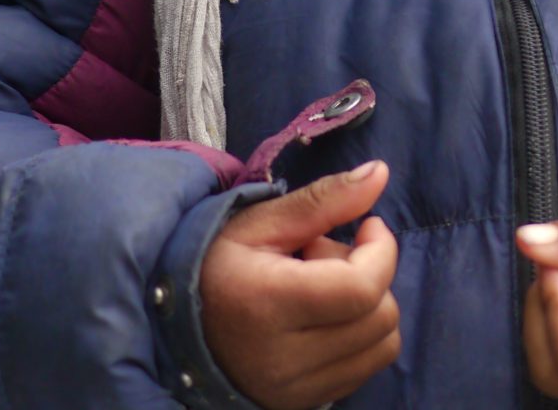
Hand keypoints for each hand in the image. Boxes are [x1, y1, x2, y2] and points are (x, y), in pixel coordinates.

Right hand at [199, 161, 401, 409]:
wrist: (173, 331)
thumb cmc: (215, 268)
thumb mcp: (260, 223)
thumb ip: (323, 200)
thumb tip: (381, 171)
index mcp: (267, 305)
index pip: (362, 287)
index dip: (381, 250)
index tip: (367, 225)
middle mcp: (284, 359)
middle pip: (380, 315)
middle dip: (368, 273)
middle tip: (323, 258)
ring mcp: (296, 389)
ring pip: (384, 344)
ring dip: (367, 306)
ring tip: (322, 289)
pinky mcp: (304, 403)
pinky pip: (368, 366)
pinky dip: (362, 335)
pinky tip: (325, 317)